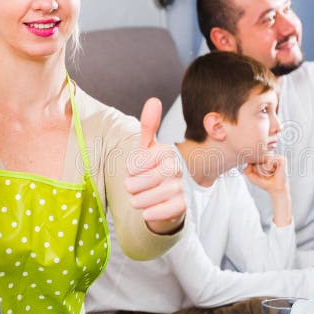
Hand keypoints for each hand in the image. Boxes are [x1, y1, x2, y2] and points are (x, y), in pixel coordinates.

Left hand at [125, 98, 185, 233]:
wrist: (164, 197)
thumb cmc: (152, 170)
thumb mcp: (146, 148)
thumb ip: (148, 126)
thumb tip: (154, 100)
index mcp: (167, 151)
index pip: (138, 161)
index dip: (131, 168)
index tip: (132, 170)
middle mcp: (177, 168)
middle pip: (144, 180)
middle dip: (133, 186)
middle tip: (132, 187)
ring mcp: (181, 188)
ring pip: (150, 197)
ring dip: (139, 200)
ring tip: (138, 199)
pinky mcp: (182, 206)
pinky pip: (162, 211)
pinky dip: (150, 213)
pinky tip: (148, 210)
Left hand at [244, 154, 290, 226]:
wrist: (275, 189)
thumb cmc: (264, 182)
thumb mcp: (252, 177)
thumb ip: (246, 171)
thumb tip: (248, 164)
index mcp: (264, 158)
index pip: (254, 157)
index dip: (254, 167)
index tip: (260, 173)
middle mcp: (270, 155)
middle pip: (258, 157)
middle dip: (259, 168)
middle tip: (266, 174)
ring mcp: (276, 156)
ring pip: (263, 159)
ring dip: (264, 169)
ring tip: (270, 173)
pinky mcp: (281, 159)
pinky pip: (269, 160)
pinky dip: (269, 168)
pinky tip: (274, 171)